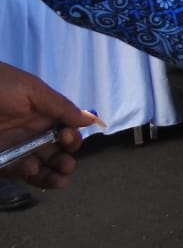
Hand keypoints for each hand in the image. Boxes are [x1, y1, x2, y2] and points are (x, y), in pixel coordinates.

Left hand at [0, 63, 94, 188]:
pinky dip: (27, 175)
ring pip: (38, 166)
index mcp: (43, 114)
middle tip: (67, 165)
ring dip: (51, 175)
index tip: (67, 136)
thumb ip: (60, 107)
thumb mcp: (33, 91)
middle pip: (54, 152)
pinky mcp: (0, 159)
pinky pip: (15, 171)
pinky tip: (32, 171)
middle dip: (65, 160)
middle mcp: (31, 132)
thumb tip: (90, 119)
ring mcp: (14, 147)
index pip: (65, 131)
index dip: (71, 137)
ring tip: (60, 180)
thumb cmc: (1, 86)